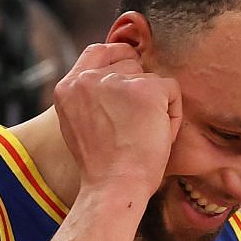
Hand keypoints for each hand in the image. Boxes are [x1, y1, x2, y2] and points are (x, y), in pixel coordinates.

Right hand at [53, 43, 180, 202]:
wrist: (113, 188)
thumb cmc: (103, 168)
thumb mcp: (80, 125)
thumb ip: (90, 98)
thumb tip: (114, 79)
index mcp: (67, 88)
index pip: (97, 51)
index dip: (118, 58)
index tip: (130, 78)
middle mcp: (87, 79)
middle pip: (129, 63)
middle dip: (139, 90)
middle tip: (134, 128)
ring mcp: (116, 82)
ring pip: (151, 78)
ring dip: (156, 104)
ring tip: (145, 136)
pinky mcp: (145, 89)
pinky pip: (171, 90)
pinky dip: (173, 115)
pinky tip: (160, 137)